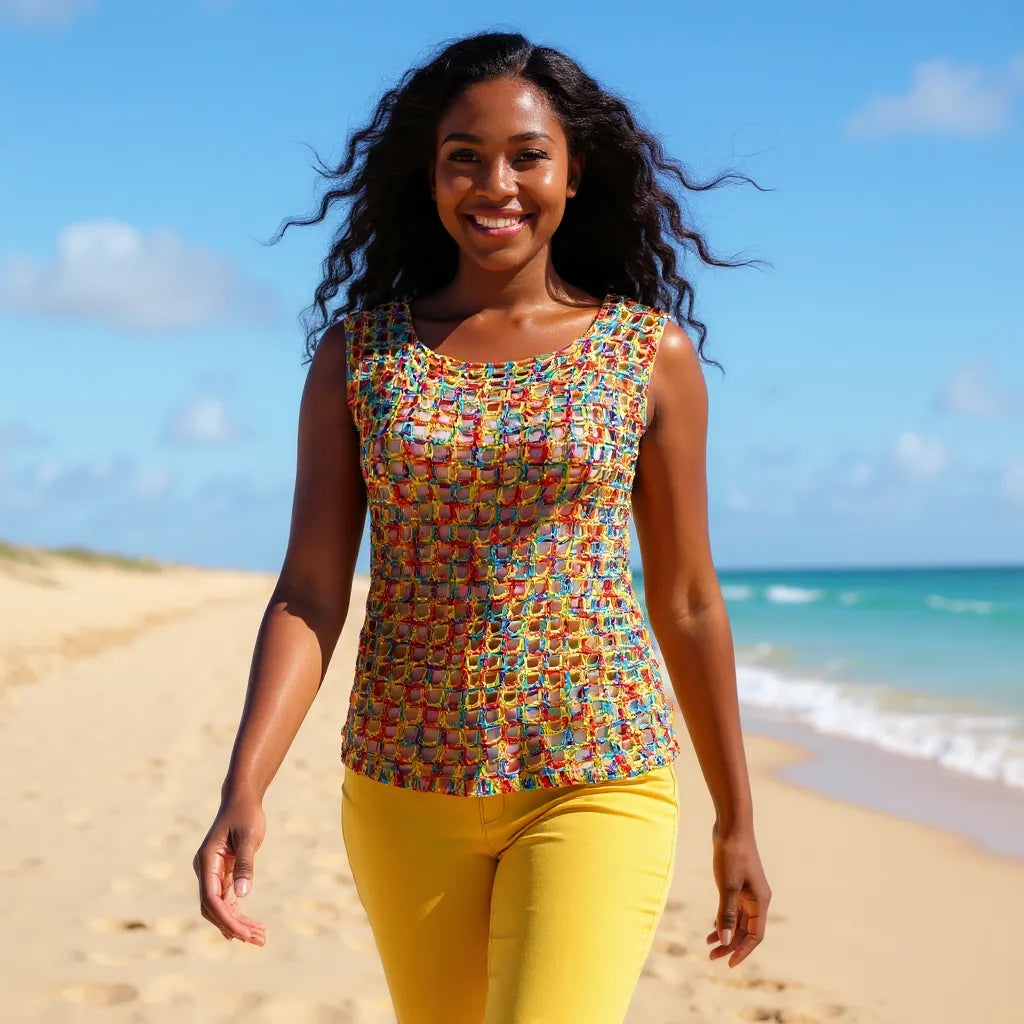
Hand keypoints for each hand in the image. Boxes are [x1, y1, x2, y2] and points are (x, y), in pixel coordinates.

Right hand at [193, 797, 267, 945]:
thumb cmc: (246, 815)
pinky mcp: (222, 875)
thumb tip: (242, 895)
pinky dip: (238, 913)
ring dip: (237, 923)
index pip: (211, 900)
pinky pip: (227, 900)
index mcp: (206, 861)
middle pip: (213, 909)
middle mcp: (205, 870)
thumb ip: (245, 864)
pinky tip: (252, 925)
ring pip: (220, 908)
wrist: (242, 800)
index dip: (227, 919)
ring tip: (260, 936)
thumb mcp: (249, 837)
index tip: (244, 934)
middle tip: (259, 939)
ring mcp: (212, 874)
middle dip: (234, 926)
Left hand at [705, 822, 770, 966]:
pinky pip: (734, 909)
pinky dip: (724, 919)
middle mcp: (757, 899)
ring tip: (709, 944)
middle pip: (747, 930)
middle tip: (712, 956)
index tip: (729, 964)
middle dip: (731, 945)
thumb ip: (726, 914)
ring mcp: (748, 891)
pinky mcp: (738, 883)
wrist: (731, 826)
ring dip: (726, 933)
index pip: (755, 936)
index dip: (743, 951)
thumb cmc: (732, 854)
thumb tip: (726, 942)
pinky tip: (712, 927)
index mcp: (760, 901)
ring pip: (739, 920)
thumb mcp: (727, 887)